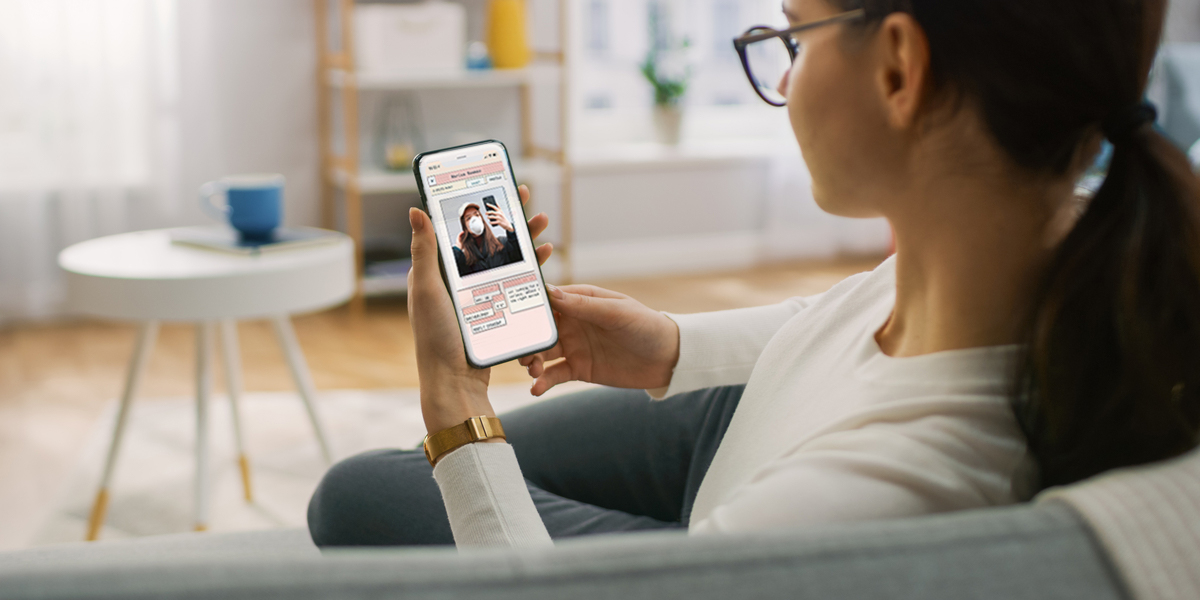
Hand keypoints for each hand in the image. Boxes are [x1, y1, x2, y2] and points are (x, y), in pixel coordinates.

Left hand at [408, 185, 551, 434]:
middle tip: (528, 195)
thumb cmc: (435, 338)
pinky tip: (545, 260)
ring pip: (507, 258)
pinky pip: (517, 284)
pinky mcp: (496, 311)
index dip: (478, 204)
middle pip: (489, 239)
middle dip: (510, 216)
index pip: (460, 226)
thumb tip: (415, 209)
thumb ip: (424, 250)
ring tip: (544, 224)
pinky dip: (532, 269)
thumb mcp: (428, 289)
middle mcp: (459, 280)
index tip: (496, 184)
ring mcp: (479, 295)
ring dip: (526, 239)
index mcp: (438, 270)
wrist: (455, 383)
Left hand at [487, 206, 513, 231]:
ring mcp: (499, 218)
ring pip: (492, 217)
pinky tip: (489, 222)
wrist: (507, 224)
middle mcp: (499, 214)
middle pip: (492, 212)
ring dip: (488, 217)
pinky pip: (493, 222)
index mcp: (499, 211)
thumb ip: (499, 207)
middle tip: (485, 213)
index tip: (486, 204)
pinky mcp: (499, 222)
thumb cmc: (503, 217)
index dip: (490, 205)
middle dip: (488, 212)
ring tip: (487, 217)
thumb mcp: (502, 212)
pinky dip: (491, 222)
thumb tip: (496, 202)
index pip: (494, 207)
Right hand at [519, 286, 679, 395]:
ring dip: (532, 360)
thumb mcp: (617, 312)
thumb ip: (584, 305)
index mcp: (580, 301)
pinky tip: (536, 388)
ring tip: (532, 369)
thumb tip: (551, 292)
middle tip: (521, 350)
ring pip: (543, 353)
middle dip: (526, 339)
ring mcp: (574, 347)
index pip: (547, 300)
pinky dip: (542, 382)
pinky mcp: (579, 369)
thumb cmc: (645, 326)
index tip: (512, 315)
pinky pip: (554, 375)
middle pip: (539, 329)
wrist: (667, 358)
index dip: (528, 306)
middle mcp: (572, 323)